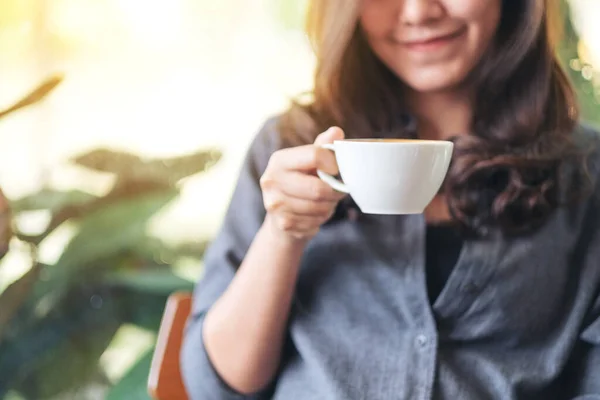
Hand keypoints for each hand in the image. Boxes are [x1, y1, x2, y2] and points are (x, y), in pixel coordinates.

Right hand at [260, 127, 346, 241]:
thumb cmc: (300, 183)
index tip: (338, 169)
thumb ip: (322, 147)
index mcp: (279, 160)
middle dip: (334, 191)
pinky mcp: (283, 223)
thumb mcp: (309, 162)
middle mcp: (271, 180)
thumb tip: (336, 132)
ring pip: (319, 207)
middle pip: (317, 188)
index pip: (314, 155)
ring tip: (325, 201)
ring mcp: (274, 204)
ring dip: (329, 205)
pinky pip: (315, 222)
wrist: (281, 216)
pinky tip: (315, 214)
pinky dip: (321, 218)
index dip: (333, 163)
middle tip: (339, 190)